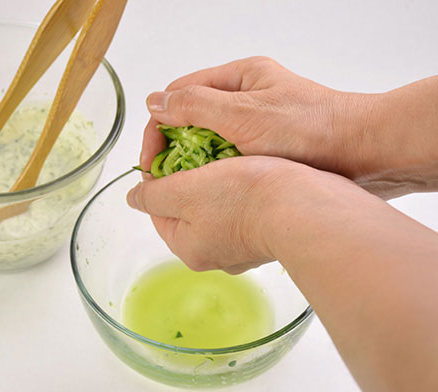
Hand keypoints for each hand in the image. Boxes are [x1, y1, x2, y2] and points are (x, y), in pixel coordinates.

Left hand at [127, 155, 358, 273]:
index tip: (161, 140)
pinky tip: (240, 163)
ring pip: (212, 203)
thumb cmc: (245, 199)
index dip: (154, 169)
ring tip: (214, 147)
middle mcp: (213, 253)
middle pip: (184, 205)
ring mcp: (241, 246)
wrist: (309, 206)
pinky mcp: (265, 232)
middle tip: (189, 141)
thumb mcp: (185, 192)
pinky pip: (238, 204)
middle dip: (183, 172)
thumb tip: (133, 199)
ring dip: (209, 175)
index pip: (156, 205)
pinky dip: (234, 183)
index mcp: (188, 248)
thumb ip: (153, 195)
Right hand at [141, 57, 437, 197]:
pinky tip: (217, 188)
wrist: (364, 153)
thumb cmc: (310, 130)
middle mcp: (245, 97)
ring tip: (191, 186)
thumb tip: (154, 102)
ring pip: (210, 140)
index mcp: (238, 78)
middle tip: (168, 180)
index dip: (158, 126)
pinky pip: (230, 157)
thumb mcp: (245, 115)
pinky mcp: (268, 146)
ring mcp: (257, 122)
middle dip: (176, 147)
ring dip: (197, 163)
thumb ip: (196, 106)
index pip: (179, 95)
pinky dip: (219, 171)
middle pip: (192, 118)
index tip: (151, 161)